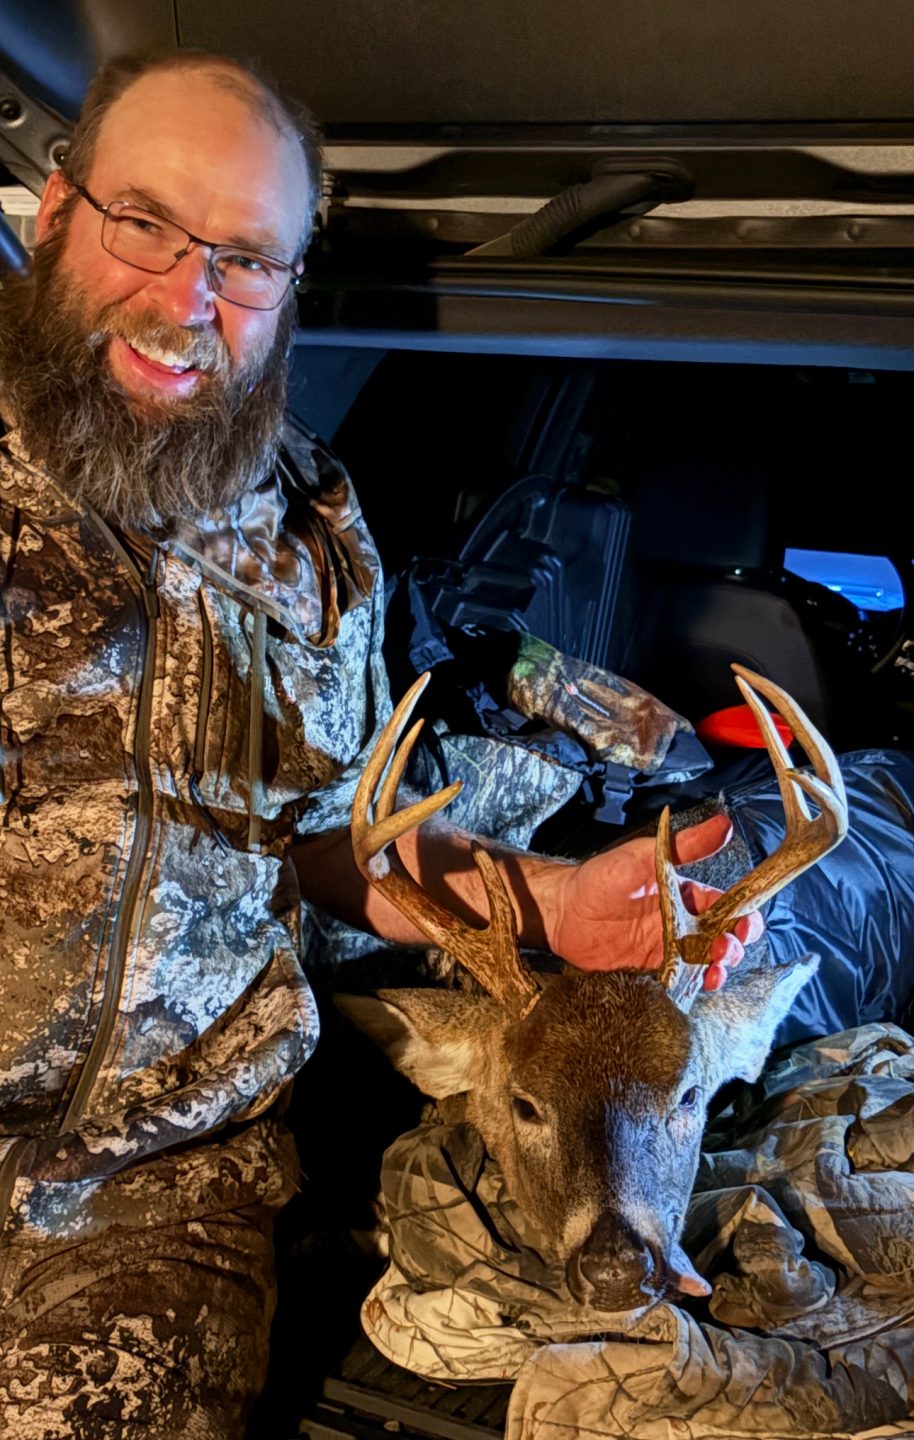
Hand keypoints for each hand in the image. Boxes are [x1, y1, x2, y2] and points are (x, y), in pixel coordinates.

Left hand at [545, 814, 763, 992]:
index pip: (725, 907)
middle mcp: (681, 923)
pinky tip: (696, 983)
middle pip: (722, 938)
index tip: (745, 924)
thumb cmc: (600, 877)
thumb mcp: (644, 856)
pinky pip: (680, 980)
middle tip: (727, 948)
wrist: (562, 911)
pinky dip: (694, 985)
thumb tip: (724, 824)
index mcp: (685, 895)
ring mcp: (666, 949)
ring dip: (718, 967)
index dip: (742, 916)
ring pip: (705, 962)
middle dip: (734, 945)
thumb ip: (685, 845)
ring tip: (715, 969)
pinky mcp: (650, 969)